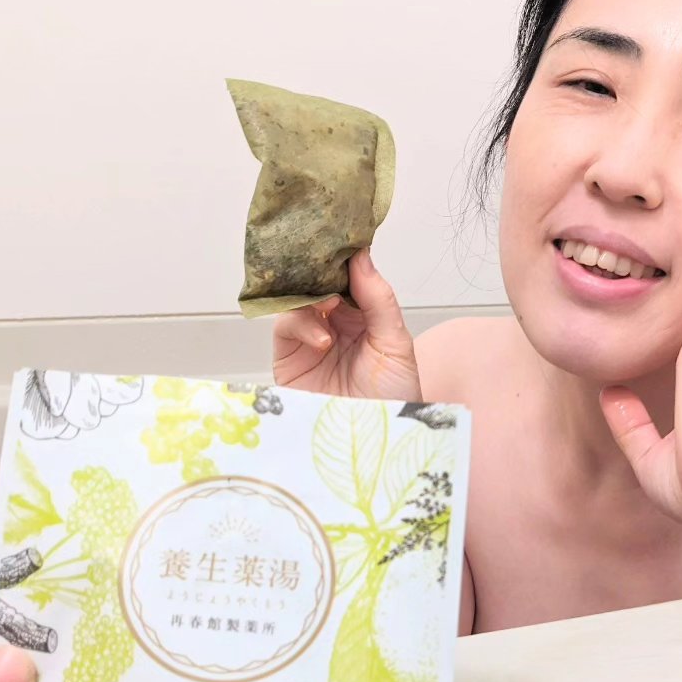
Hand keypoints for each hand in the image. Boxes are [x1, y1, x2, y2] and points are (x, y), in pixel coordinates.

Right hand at [273, 250, 422, 401]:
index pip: (347, 276)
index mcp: (363, 315)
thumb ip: (379, 299)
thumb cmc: (394, 398)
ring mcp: (310, 340)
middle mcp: (335, 324)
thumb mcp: (396, 343)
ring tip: (329, 307)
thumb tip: (361, 254)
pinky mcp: (289, 359)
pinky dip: (301, 325)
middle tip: (327, 263)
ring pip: (297, 300)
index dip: (344, 257)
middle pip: (318, 282)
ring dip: (311, 297)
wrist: (375, 444)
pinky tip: (323, 340)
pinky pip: (285, 328)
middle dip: (321, 270)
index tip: (343, 237)